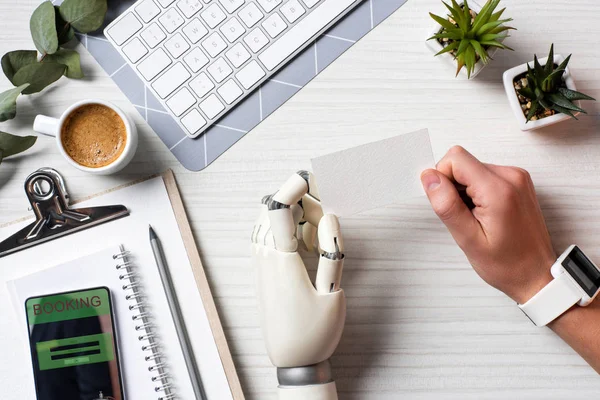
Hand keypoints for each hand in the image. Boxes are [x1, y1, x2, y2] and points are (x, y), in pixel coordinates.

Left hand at [251, 171, 345, 368]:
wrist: (292, 363)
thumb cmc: (315, 333)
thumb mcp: (334, 295)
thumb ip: (332, 253)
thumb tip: (329, 218)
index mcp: (282, 263)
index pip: (278, 212)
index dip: (291, 188)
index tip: (308, 178)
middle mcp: (265, 260)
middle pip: (271, 212)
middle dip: (297, 201)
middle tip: (324, 215)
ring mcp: (260, 266)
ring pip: (266, 223)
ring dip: (290, 215)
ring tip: (315, 229)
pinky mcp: (261, 273)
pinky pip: (265, 237)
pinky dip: (283, 229)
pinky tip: (303, 241)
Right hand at [420, 146, 555, 303]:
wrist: (537, 275)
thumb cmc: (507, 264)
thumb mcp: (468, 239)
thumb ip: (447, 204)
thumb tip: (429, 177)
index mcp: (499, 190)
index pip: (455, 159)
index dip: (442, 179)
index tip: (449, 205)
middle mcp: (511, 176)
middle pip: (463, 162)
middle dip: (453, 187)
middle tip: (464, 216)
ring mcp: (517, 177)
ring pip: (471, 168)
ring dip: (465, 191)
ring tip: (476, 218)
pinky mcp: (517, 181)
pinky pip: (484, 175)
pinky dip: (477, 192)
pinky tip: (484, 214)